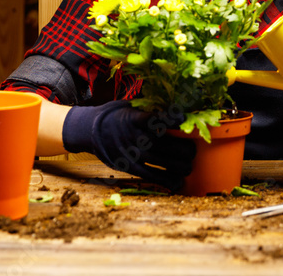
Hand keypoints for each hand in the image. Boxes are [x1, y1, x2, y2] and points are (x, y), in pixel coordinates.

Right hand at [62, 100, 195, 190]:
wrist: (89, 130)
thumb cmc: (116, 114)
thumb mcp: (130, 105)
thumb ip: (150, 106)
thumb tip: (175, 102)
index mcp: (136, 118)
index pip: (157, 118)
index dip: (173, 118)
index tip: (185, 116)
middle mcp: (136, 136)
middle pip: (168, 144)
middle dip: (186, 149)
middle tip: (192, 150)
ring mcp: (133, 153)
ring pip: (164, 162)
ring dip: (182, 166)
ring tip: (188, 166)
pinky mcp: (130, 166)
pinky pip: (153, 176)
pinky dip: (168, 180)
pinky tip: (178, 181)